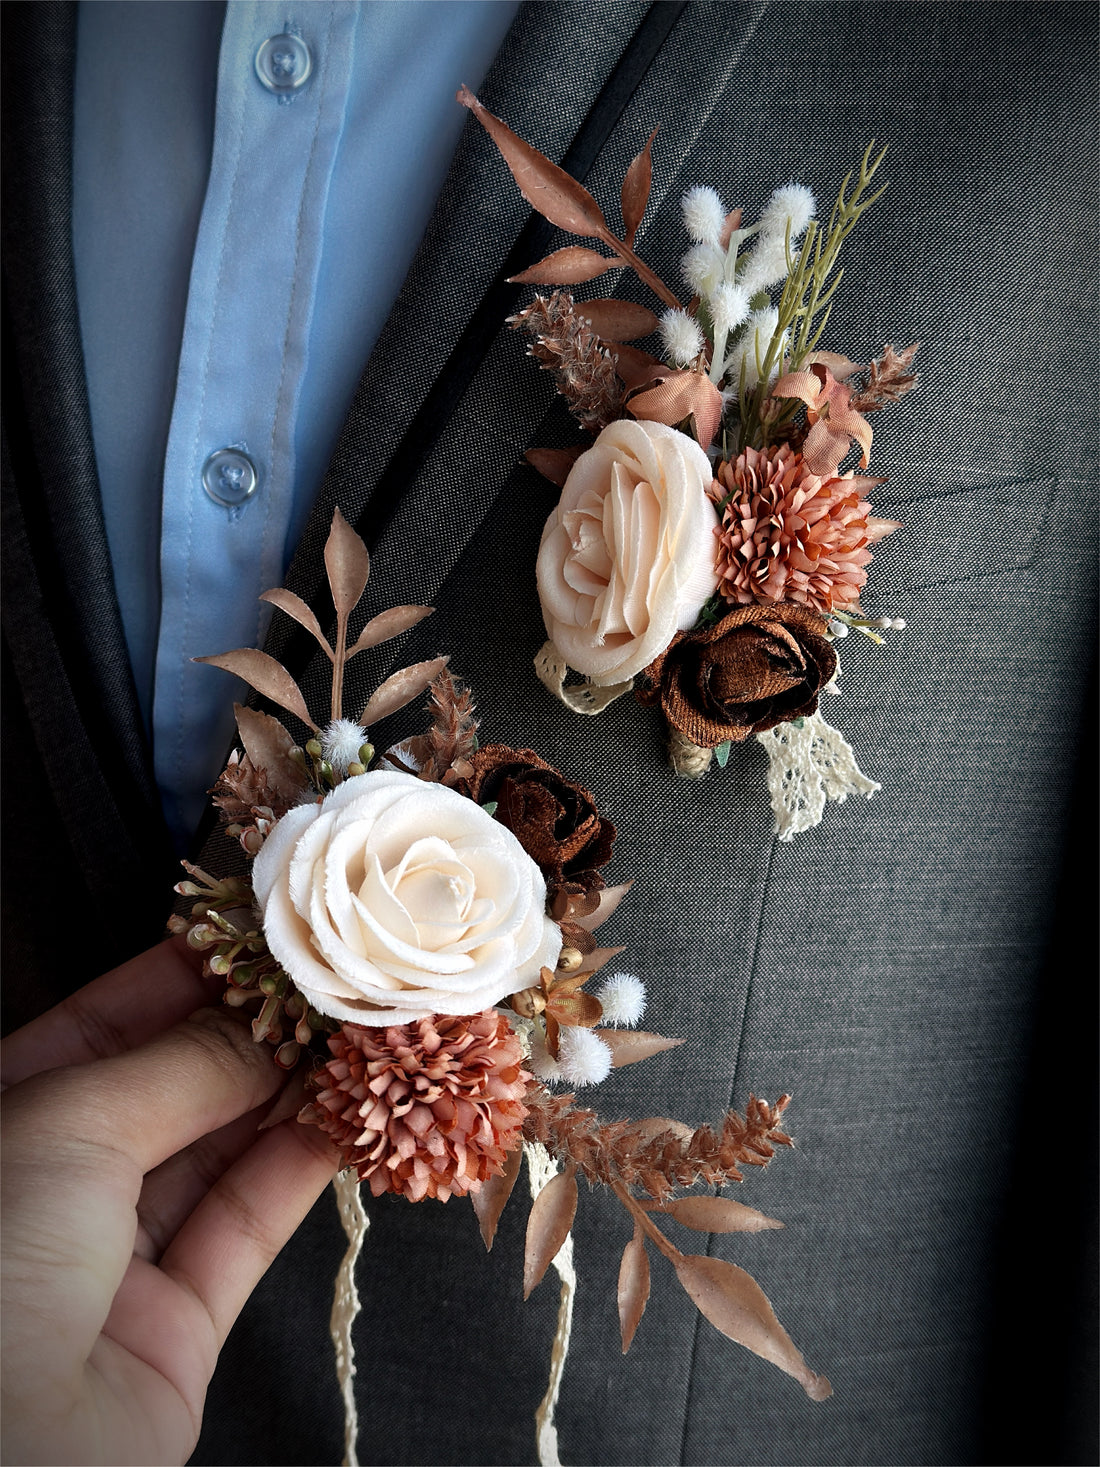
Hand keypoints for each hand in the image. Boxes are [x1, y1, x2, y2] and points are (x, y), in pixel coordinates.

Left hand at [1, 938, 339, 1466]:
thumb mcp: (72, 1126)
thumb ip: (185, 1065)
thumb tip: (269, 1023)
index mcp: (8, 1120)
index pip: (104, 1025)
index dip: (183, 976)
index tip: (262, 938)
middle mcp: (57, 1184)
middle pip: (170, 1086)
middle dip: (251, 1032)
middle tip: (331, 984)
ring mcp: (115, 1260)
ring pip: (218, 1153)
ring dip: (291, 1093)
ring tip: (358, 1036)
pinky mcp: (177, 1329)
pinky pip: (246, 1228)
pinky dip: (302, 1168)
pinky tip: (349, 1115)